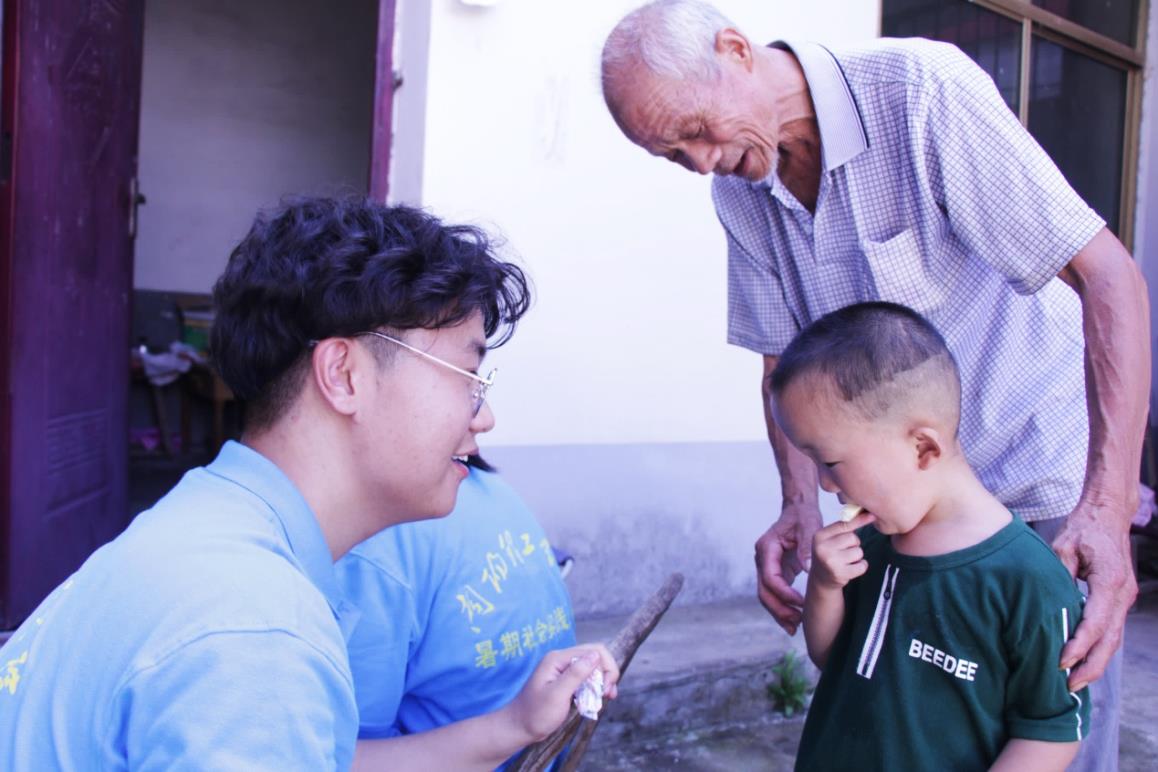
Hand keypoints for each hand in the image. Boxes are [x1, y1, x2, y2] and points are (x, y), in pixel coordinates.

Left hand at [504, 644, 619, 742]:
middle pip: (595, 656)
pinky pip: (586, 678)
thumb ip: (576, 673)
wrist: (519, 728)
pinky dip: (595, 687)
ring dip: (602, 681)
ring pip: (592, 667)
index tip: (606, 689)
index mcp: (558, 659)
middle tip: (608, 694)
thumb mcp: (557, 695)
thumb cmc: (535, 713)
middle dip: (606, 673)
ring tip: (606, 698)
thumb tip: (596, 655)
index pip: (593, 651)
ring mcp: (563, 671)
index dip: (606, 667)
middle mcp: (561, 660)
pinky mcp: (565, 682)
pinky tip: (597, 699)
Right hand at [755, 500, 822, 633]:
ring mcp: (767, 566)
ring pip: (767, 595)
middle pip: (764, 591)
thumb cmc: (803, 516)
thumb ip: (806, 549)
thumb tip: (808, 570)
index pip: (770, 577)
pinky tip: (795, 618)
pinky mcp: (776, 571)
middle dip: (778, 609)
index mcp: (766, 548)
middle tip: (795, 624)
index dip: (784, 593)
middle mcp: (762, 559)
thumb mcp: (808, 528)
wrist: (798, 509)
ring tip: (795, 627)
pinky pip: (775, 593)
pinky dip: (783, 606)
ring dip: (779, 612)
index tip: (801, 603)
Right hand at [810, 512, 875, 590]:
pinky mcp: (840, 574)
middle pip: (853, 538)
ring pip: (858, 552)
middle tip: (844, 551)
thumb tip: (865, 513)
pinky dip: (861, 566)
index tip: (871, 515)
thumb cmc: (829, 554)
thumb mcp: (829, 539)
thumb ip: (843, 528)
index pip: (843, 525)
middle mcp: (822, 548)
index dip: (859, 520)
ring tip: (846, 560)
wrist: (821, 578)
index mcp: (819, 536)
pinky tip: (851, 568)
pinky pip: (862, 566)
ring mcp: (830, 562)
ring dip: (857, 556)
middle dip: (854, 544)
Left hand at [1051, 500, 1136, 690]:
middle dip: (1090, 666)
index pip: (1095, 623)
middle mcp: (1123, 595)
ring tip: (1074, 682)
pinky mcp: (1120, 599)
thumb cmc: (1084, 528)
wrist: (1108, 514)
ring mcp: (1125, 598)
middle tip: (1068, 687)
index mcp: (1110, 583)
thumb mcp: (1064, 546)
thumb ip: (1058, 573)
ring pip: (1113, 639)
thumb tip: (1046, 600)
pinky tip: (1083, 661)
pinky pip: (1111, 630)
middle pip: (1110, 640)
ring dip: (1096, 662)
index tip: (1061, 662)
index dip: (1078, 646)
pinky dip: (1098, 648)